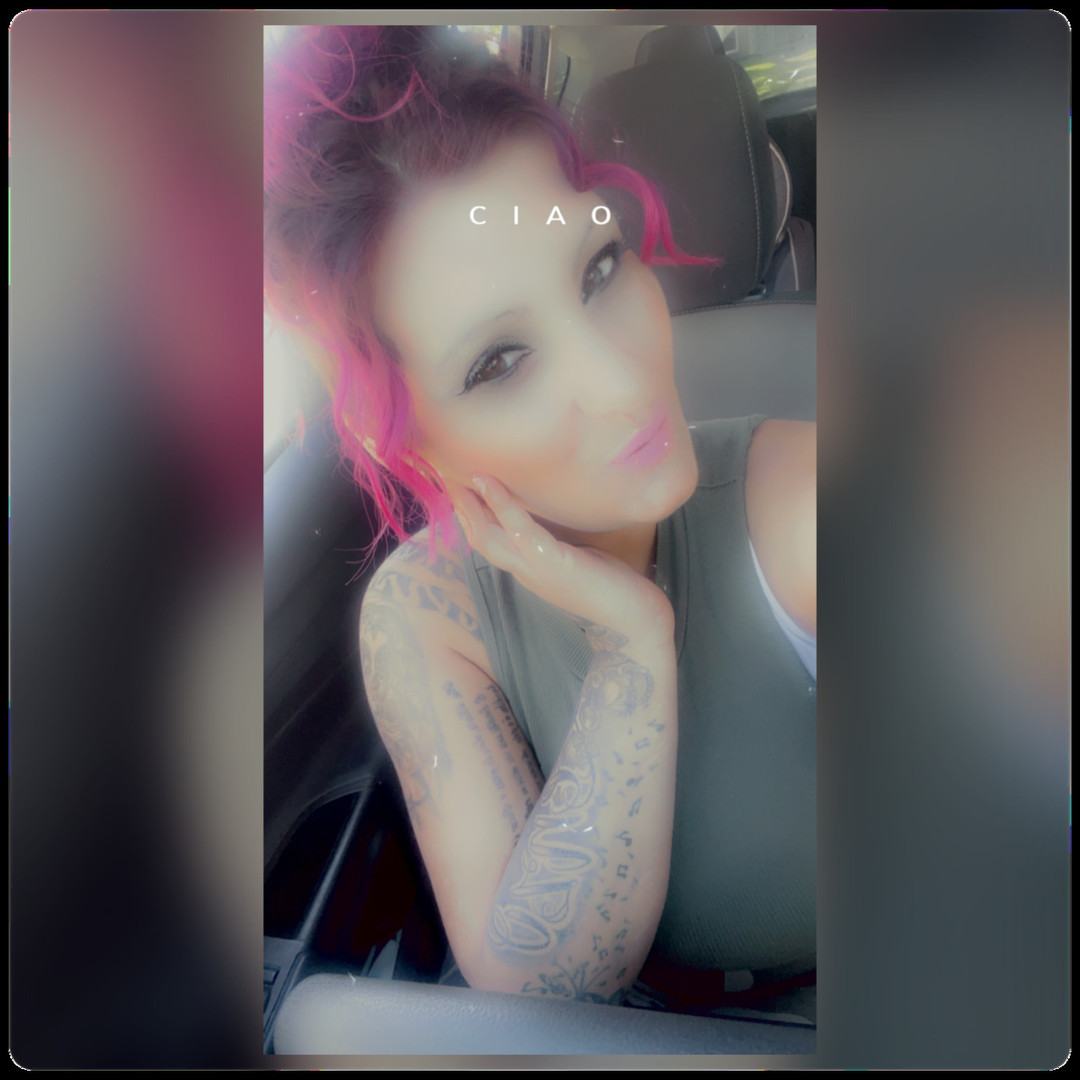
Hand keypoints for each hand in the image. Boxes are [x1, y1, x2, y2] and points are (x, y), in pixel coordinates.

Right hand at [451, 474, 673, 645]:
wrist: (636, 623)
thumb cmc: (613, 588)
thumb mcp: (577, 560)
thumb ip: (557, 545)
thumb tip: (553, 522)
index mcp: (530, 571)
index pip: (491, 544)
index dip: (472, 519)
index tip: (463, 491)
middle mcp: (526, 572)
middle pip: (480, 540)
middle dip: (462, 510)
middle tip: (448, 479)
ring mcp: (536, 568)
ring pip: (489, 536)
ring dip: (472, 505)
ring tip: (463, 477)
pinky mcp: (552, 562)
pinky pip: (519, 529)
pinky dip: (501, 504)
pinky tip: (490, 483)